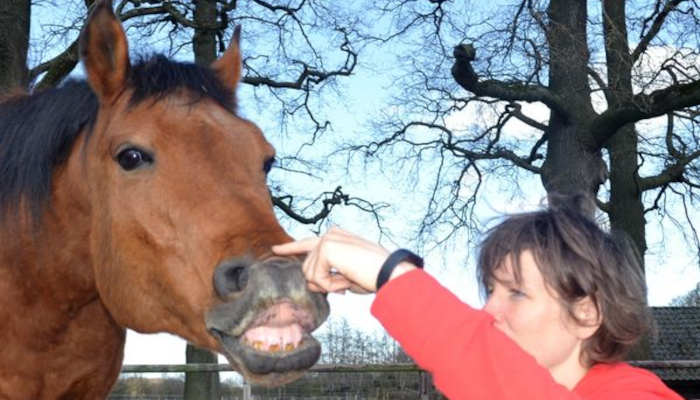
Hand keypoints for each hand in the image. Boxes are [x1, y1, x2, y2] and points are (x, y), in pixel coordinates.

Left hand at [272, 227, 413, 293]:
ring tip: (348, 281)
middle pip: (307, 267)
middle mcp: (330, 234)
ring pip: (310, 274)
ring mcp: (327, 239)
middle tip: (343, 286)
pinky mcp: (326, 248)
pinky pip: (316, 278)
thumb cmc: (374, 275)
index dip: (290, 248)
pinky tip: (346, 281)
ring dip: (328, 285)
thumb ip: (327, 275)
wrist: (389, 272)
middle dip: (322, 283)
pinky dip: (330, 286)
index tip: (274, 249)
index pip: (308, 242)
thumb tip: (310, 284)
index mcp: (336, 236)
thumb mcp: (346, 275)